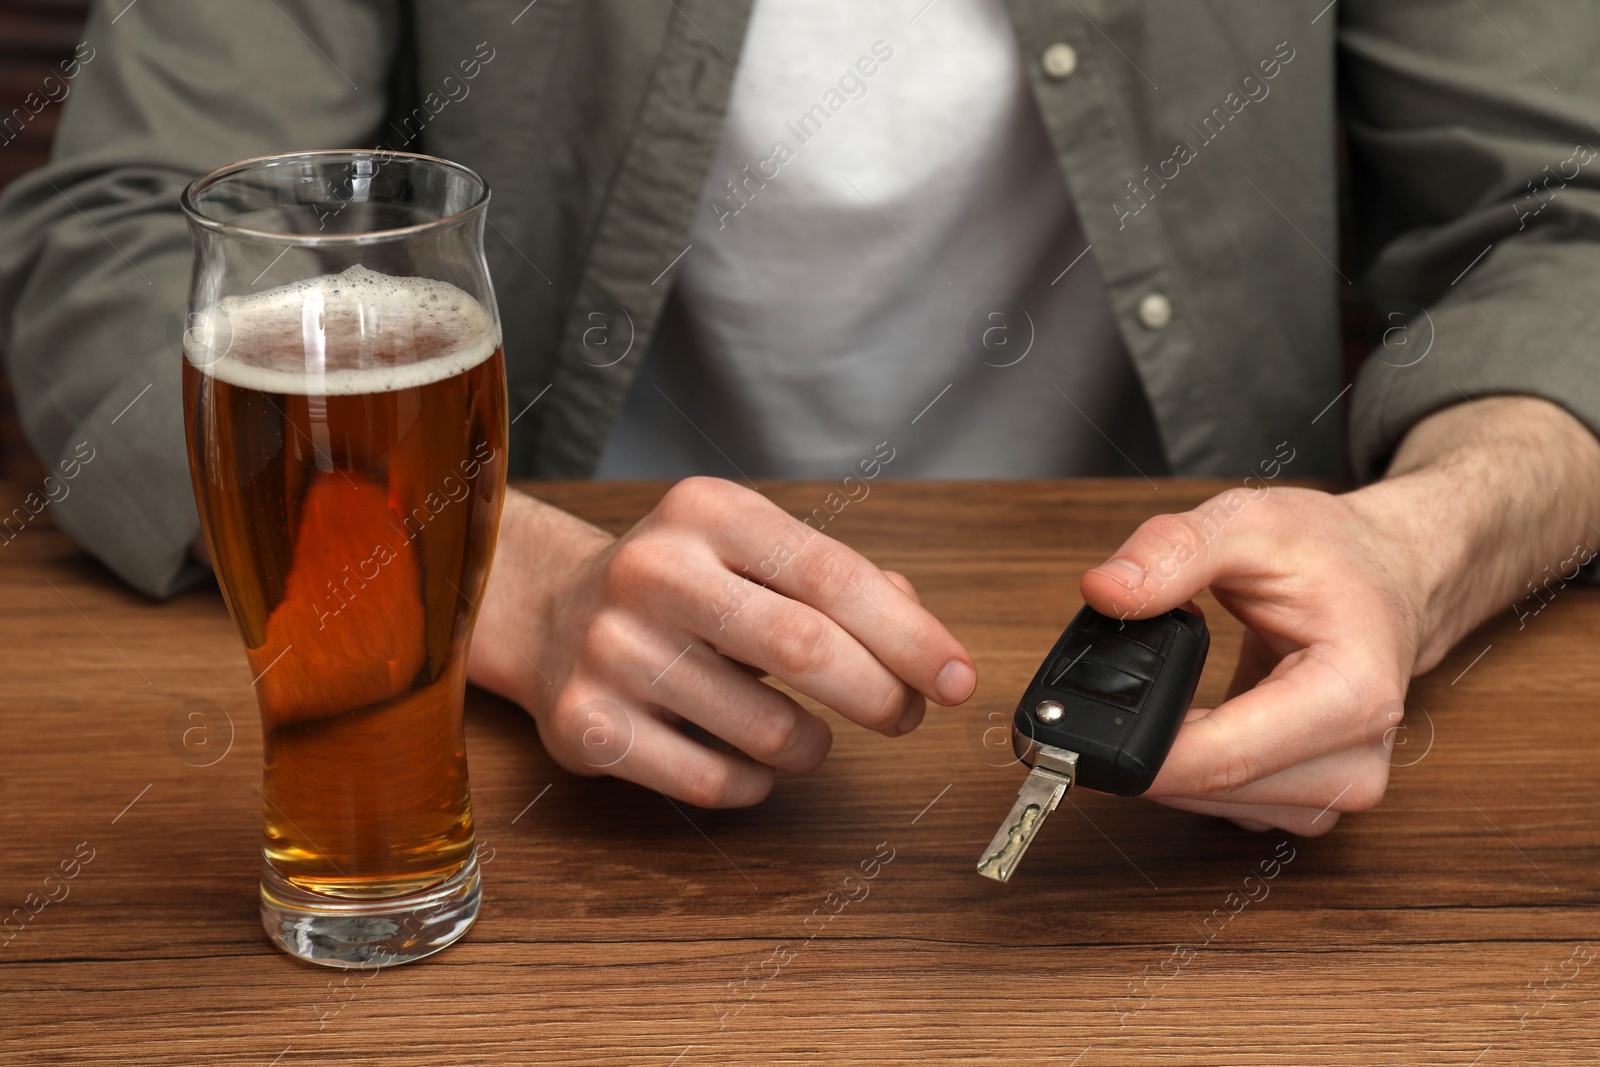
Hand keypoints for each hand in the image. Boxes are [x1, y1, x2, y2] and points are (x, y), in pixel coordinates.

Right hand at [470, 477, 976, 806]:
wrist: (551, 614)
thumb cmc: (685, 586)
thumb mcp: (757, 553)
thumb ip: (846, 584)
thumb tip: (923, 638)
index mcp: (707, 512)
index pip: (831, 575)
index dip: (909, 636)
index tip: (958, 680)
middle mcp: (651, 571)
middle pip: (804, 648)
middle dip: (879, 695)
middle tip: (905, 716)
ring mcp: (611, 650)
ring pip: (766, 730)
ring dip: (814, 747)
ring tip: (805, 733)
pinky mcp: (586, 724)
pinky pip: (713, 782)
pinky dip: (756, 783)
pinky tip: (747, 759)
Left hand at [1080, 396, 1599, 835]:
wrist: (1392, 578)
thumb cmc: (1335, 554)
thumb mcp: (1250, 523)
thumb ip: (1173, 553)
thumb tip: (1104, 591)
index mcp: (1351, 695)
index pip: (1224, 758)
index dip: (1138, 755)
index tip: (1074, 736)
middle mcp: (1354, 761)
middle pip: (1213, 788)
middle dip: (1145, 750)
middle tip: (1107, 693)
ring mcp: (1336, 791)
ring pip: (1214, 805)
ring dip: (1169, 761)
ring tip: (1163, 692)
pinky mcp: (1310, 800)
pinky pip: (1226, 803)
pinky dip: (1192, 767)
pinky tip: (1189, 719)